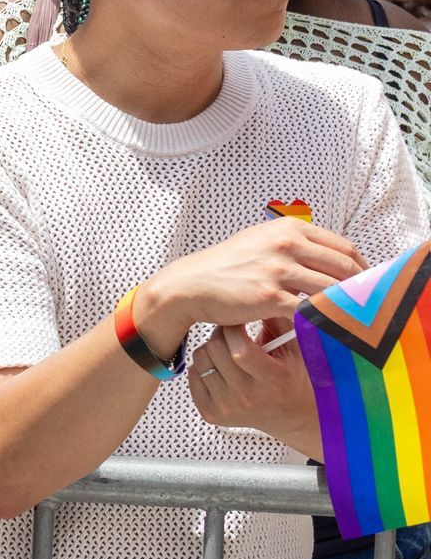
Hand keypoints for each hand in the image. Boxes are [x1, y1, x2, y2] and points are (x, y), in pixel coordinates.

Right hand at [138, 219, 366, 355]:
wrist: (191, 284)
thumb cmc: (227, 265)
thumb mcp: (262, 241)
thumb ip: (296, 244)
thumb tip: (332, 259)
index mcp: (288, 228)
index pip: (344, 247)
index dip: (362, 268)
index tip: (367, 285)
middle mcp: (286, 244)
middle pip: (344, 268)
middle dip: (361, 289)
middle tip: (367, 307)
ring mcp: (278, 269)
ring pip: (330, 290)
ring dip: (344, 307)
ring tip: (352, 321)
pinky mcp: (269, 296)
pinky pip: (309, 311)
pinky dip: (321, 321)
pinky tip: (326, 329)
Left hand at [188, 320, 322, 459]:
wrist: (292, 415)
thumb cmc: (293, 375)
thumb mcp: (294, 347)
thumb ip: (280, 320)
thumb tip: (266, 290)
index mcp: (274, 381)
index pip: (239, 349)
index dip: (234, 329)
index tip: (237, 320)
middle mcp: (249, 398)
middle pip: (215, 351)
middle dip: (221, 335)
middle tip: (230, 333)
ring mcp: (228, 409)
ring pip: (201, 360)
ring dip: (211, 349)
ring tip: (227, 350)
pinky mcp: (212, 415)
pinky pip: (193, 376)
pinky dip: (203, 366)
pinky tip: (220, 367)